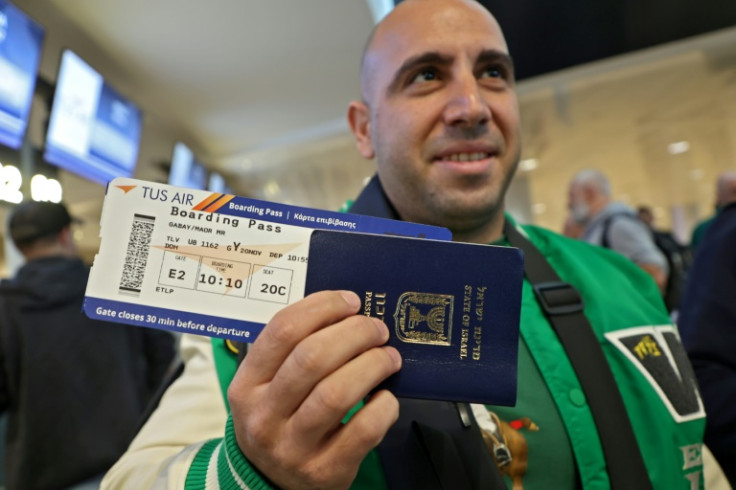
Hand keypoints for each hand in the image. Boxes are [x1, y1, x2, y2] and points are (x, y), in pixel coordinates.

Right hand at [228, 290, 401, 489]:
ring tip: (389, 358)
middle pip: (312, 358)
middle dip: (354, 334)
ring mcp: (293, 447)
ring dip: (372, 365)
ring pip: (337, 393)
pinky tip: (385, 397)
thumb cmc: (278, 418)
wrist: (270, 483)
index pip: (282, 331)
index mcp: (247, 384)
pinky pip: (362, 431)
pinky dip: (383, 407)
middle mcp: (264, 415)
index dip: (322, 307)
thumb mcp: (266, 386)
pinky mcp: (325, 471)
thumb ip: (293, 351)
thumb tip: (346, 310)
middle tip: (377, 329)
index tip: (351, 301)